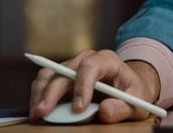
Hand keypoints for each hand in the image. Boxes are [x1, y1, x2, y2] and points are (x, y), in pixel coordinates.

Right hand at [29, 49, 160, 122]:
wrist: (127, 85)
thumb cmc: (132, 91)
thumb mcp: (136, 100)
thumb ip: (122, 107)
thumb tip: (104, 111)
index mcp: (107, 60)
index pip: (91, 66)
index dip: (82, 86)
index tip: (78, 108)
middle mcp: (87, 59)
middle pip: (64, 71)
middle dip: (52, 92)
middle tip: (43, 113)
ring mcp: (72, 66)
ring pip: (49, 74)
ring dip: (40, 93)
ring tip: (36, 114)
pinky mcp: (62, 75)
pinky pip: (45, 82)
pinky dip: (38, 95)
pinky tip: (36, 111)